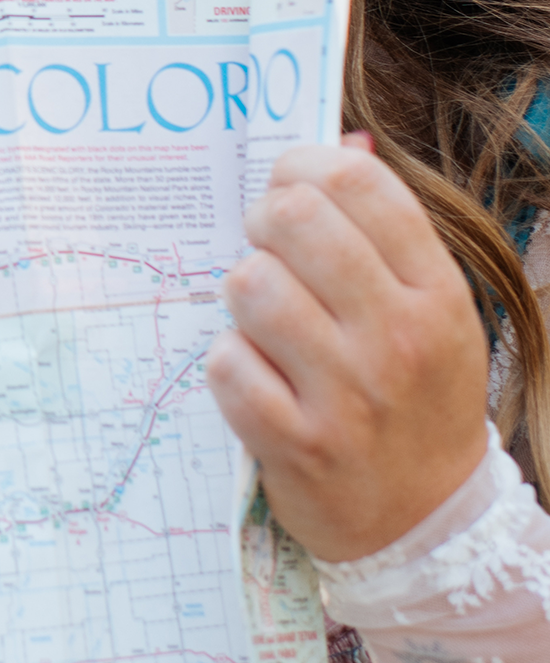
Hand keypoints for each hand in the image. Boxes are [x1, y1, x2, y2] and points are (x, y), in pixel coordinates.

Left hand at [205, 136, 490, 563]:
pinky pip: (226, 364)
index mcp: (436, 293)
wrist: (428, 525)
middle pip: (295, 218)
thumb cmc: (416, 400)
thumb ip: (386, 229)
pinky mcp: (296, 446)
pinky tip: (257, 377)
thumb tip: (342, 137)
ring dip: (243, 297)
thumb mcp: (429, 311)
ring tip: (266, 322)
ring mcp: (348, 395)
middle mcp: (398, 338)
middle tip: (269, 253)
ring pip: (251, 285)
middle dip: (264, 224)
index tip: (290, 190)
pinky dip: (230, 364)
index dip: (304, 168)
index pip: (359, 182)